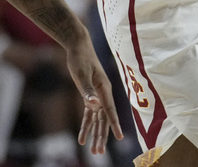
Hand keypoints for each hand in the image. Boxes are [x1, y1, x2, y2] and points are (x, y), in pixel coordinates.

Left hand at [65, 38, 123, 153]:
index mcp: (104, 89)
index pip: (110, 110)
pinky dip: (86, 126)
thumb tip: (93, 105)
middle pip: (104, 119)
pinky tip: (83, 139)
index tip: (119, 137)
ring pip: (97, 120)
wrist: (78, 46)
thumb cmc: (80, 58)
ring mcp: (97, 96)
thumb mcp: (81, 74)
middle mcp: (103, 94)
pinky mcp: (90, 96)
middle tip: (99, 152)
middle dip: (102, 136)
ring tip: (93, 151)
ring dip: (95, 134)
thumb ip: (87, 90)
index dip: (114, 124)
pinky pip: (89, 115)